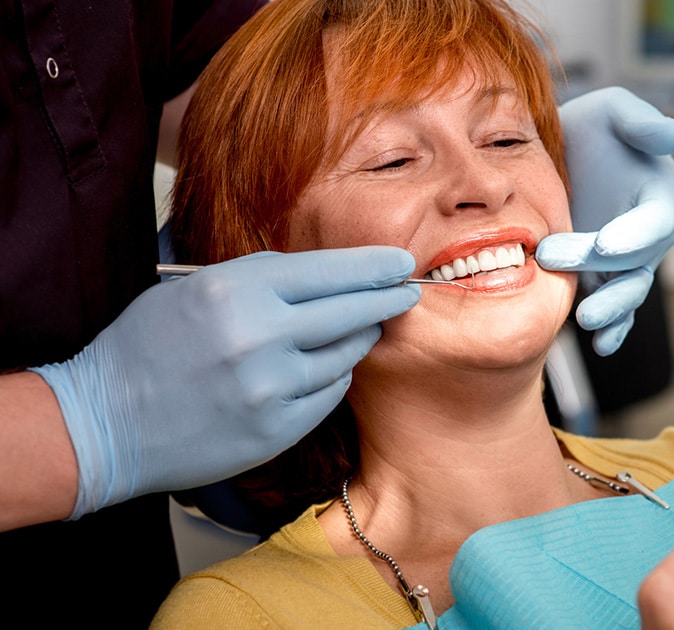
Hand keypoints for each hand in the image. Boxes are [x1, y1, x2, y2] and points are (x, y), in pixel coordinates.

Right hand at [31, 247, 419, 518]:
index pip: (329, 271)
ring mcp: (271, 387)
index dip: (372, 266)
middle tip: (408, 291)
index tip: (400, 262)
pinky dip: (332, 377)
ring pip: (345, 354)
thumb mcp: (193, 290)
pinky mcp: (276, 429)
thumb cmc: (145, 348)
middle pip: (351, 311)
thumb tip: (324, 276)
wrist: (102, 424)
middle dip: (387, 298)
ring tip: (363, 328)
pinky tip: (326, 368)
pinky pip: (329, 394)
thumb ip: (259, 280)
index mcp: (235, 290)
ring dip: (359, 338)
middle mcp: (259, 336)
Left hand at [536, 87, 673, 355]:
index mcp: (660, 194)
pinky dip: (614, 330)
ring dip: (612, 309)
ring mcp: (628, 261)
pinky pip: (617, 310)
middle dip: (600, 267)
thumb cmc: (589, 128)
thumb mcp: (611, 110)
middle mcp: (650, 233)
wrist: (553, 156)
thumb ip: (640, 122)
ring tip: (586, 320)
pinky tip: (601, 345)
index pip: (655, 221)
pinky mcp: (605, 279)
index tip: (606, 244)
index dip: (634, 235)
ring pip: (629, 292)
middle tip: (552, 258)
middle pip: (636, 261)